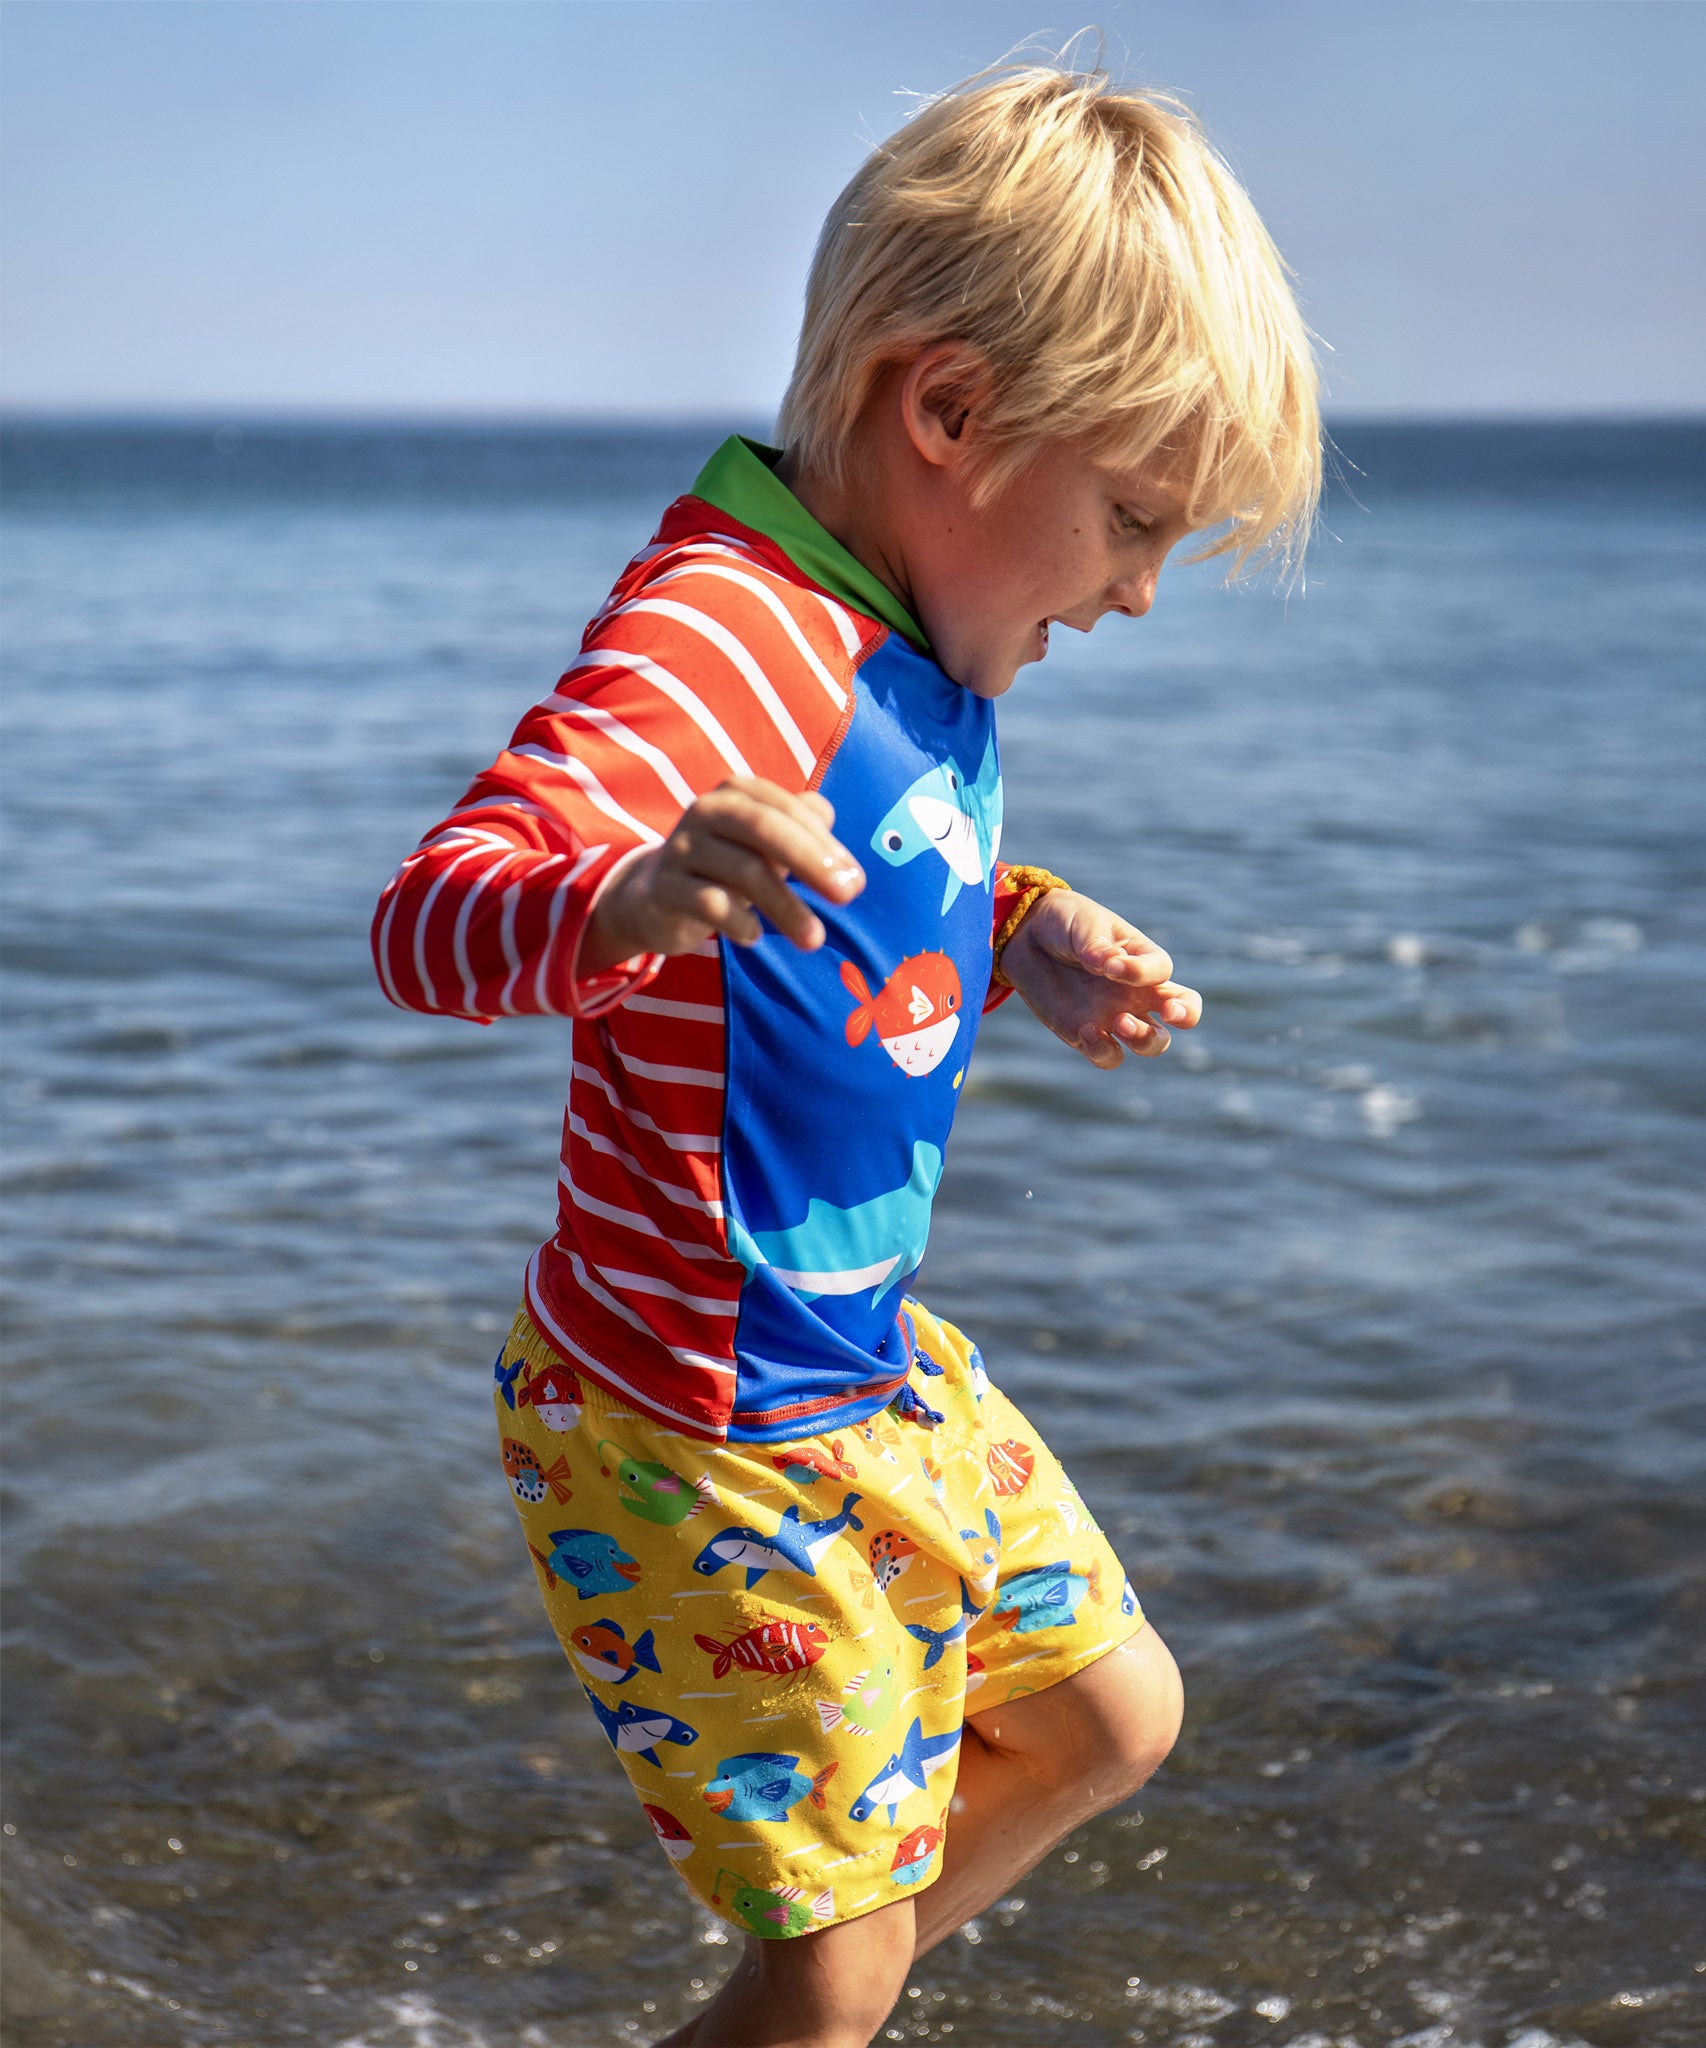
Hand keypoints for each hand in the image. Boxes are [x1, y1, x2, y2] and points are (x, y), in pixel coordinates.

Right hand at [582, 778, 864, 974]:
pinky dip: (739, 922)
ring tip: (813, 939)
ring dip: (786, 908)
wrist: (657, 894)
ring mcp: (682, 847)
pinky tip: (755, 938)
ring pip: (744, 872)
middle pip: (766, 829)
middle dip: (812, 862)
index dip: (825, 845)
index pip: (789, 811)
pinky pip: (709, 903)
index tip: (855, 882)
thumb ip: (803, 827)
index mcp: (738, 793)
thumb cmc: (728, 864)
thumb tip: (830, 824)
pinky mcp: (664, 887)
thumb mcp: (767, 844)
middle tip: (847, 897)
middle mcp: (707, 810)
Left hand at [998, 890, 1200, 1069]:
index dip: (1145, 973)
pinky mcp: (1086, 1035)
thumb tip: (1107, 964)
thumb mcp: (1082, 923)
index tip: (1111, 965)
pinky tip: (1085, 1031)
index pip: (1163, 972)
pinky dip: (1103, 1051)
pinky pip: (1108, 1056)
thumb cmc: (1064, 923)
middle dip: (1184, 1016)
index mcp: (1141, 959)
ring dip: (1143, 1040)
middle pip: (1182, 1014)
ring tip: (1120, 1021)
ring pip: (1150, 1044)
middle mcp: (1135, 992)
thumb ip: (1096, 944)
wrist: (1027, 938)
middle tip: (1166, 1013)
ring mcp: (1114, 1016)